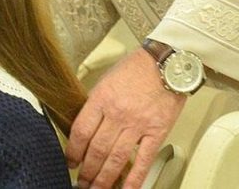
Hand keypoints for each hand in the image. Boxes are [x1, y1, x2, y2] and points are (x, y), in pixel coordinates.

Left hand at [66, 48, 185, 188]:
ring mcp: (137, 124)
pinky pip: (143, 160)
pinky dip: (134, 179)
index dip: (73, 151)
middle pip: (97, 149)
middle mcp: (118, 113)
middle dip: (87, 171)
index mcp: (102, 98)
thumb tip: (86, 127)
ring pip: (116, 159)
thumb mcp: (107, 79)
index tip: (70, 161)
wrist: (168, 62)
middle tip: (82, 182)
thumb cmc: (138, 67)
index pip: (81, 131)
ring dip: (104, 179)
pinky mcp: (157, 132)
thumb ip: (96, 103)